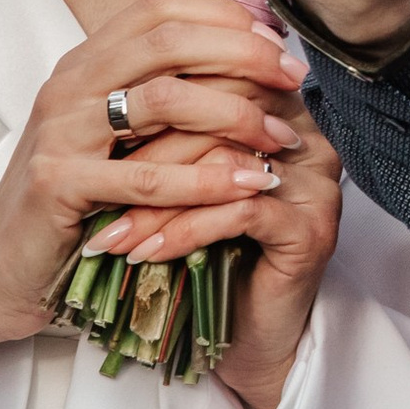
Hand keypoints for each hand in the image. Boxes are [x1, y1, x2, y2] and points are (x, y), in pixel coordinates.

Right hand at [0, 0, 310, 350]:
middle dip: (244, 55)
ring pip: (164, 100)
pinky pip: (146, 176)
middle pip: (169, 41)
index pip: (161, 6)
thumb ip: (167, 90)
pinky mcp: (57, 184)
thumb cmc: (79, 196)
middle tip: (294, 80)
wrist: (4, 266)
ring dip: (236, 116)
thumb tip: (257, 56)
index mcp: (86, 60)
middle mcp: (69, 83)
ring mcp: (59, 131)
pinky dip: (206, 179)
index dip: (225, 16)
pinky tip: (249, 184)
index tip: (277, 42)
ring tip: (282, 139)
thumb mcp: (119, 132)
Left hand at [88, 95, 343, 408]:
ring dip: (158, 203)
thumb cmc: (213, 250)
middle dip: (150, 155)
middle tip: (93, 185)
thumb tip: (112, 92)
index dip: (156, 105)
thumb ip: (175, 128)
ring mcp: (316, 182)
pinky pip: (240, 213)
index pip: (221, 77)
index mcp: (282, 107)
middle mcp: (308, 135)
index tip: (97, 136)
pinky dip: (185, 231)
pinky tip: (147, 253)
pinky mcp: (312, 228)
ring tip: (111, 235)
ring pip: (226, 167)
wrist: (247, 331)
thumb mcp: (189, 180)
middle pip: (224, 116)